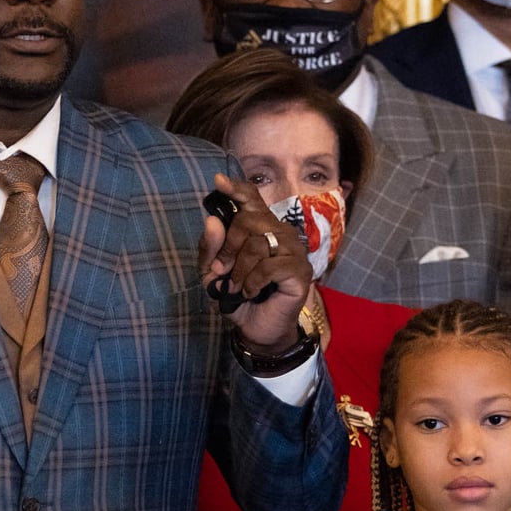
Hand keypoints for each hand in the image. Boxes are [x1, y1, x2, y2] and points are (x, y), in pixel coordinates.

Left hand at [199, 173, 310, 349]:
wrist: (257, 328)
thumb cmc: (238, 296)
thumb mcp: (213, 273)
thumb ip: (210, 248)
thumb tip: (211, 221)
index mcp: (260, 227)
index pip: (252, 199)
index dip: (237, 188)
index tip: (218, 182)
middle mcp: (280, 232)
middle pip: (249, 220)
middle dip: (228, 246)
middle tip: (222, 270)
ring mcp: (293, 250)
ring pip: (258, 244)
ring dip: (239, 269)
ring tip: (235, 286)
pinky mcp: (300, 271)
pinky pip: (269, 266)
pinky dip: (252, 281)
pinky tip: (249, 292)